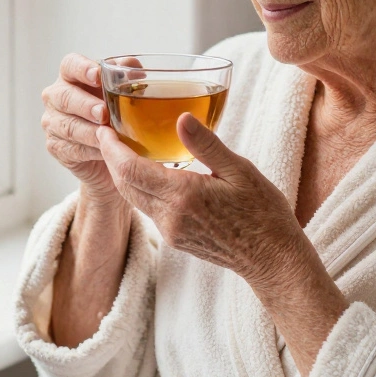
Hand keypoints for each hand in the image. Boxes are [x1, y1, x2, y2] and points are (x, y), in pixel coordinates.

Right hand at [41, 53, 117, 201]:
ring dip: (90, 132)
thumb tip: (135, 69)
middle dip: (85, 105)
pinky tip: (104, 151)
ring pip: (68, 126)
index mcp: (71, 76)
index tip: (98, 75)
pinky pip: (72, 149)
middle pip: (64, 97)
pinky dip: (91, 151)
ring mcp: (52, 122)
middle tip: (103, 113)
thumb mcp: (120, 91)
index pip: (70, 65)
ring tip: (107, 135)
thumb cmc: (110, 111)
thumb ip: (126, 77)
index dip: (82, 68)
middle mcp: (56, 97)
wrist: (105, 147)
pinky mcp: (55, 146)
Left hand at [95, 112, 304, 283]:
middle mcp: (170, 217)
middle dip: (112, 159)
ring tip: (124, 150)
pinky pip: (149, 209)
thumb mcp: (239, 171)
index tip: (104, 130)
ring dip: (124, 175)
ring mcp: (171, 231)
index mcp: (183, 196)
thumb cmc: (262, 213)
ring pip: (135, 199)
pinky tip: (149, 174)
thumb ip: (206, 145)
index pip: (131, 170)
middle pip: (125, 185)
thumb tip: (182, 117)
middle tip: (108, 135)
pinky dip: (141, 189)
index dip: (112, 149)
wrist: (271, 258)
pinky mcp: (175, 239)